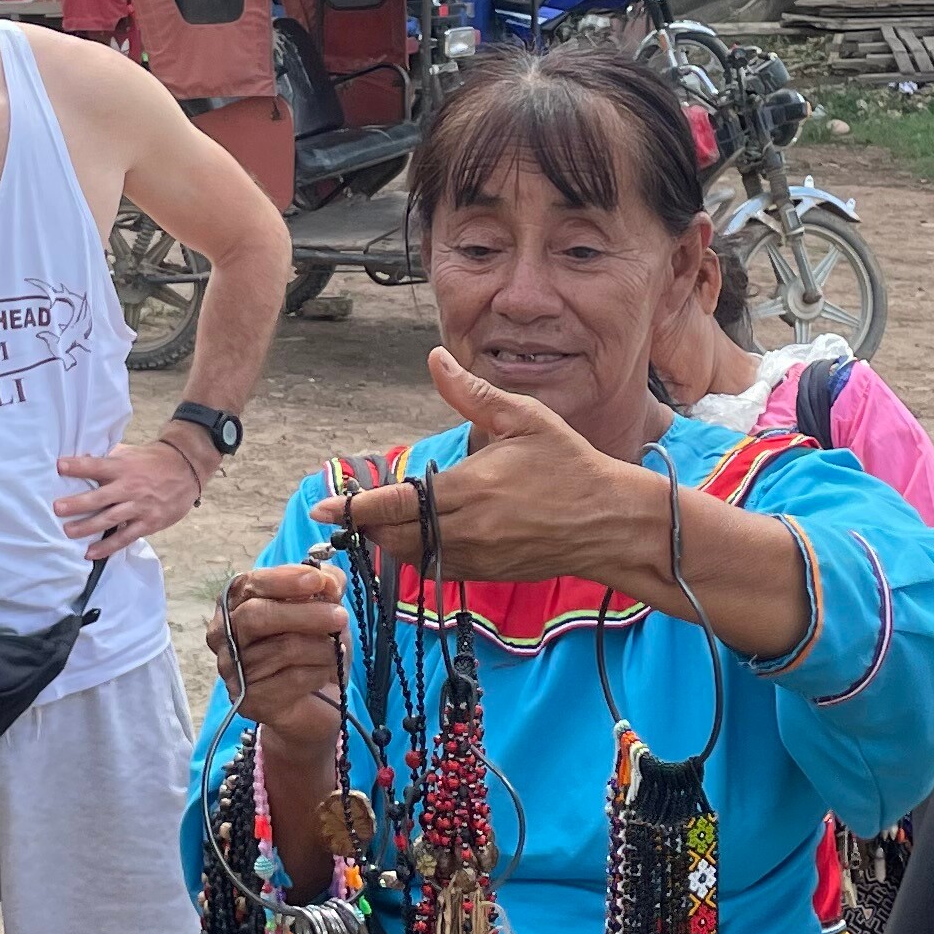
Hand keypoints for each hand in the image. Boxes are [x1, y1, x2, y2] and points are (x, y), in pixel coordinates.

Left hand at [54, 438, 200, 557]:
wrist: (187, 469)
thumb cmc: (153, 461)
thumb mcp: (131, 454)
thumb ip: (109, 458)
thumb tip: (83, 459)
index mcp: (123, 467)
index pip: (97, 466)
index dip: (78, 466)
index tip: (59, 466)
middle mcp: (130, 487)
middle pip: (100, 497)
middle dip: (78, 503)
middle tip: (58, 509)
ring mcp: (139, 507)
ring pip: (110, 519)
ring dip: (87, 527)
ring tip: (68, 532)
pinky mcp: (148, 523)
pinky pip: (125, 537)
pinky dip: (108, 547)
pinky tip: (91, 553)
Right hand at [209, 559, 348, 777]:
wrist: (316, 702)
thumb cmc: (313, 647)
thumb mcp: (324, 608)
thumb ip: (326, 586)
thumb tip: (328, 580)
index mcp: (236, 603)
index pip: (249, 584)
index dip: (284, 580)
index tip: (317, 580)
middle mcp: (224, 635)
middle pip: (256, 616)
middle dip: (303, 614)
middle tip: (340, 616)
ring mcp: (233, 670)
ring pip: (280, 650)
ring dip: (320, 648)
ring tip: (337, 649)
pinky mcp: (248, 700)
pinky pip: (289, 680)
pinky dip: (317, 673)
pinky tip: (324, 673)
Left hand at [321, 348, 651, 587]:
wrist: (610, 522)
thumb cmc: (570, 464)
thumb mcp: (524, 418)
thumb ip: (472, 394)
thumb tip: (436, 360)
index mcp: (471, 488)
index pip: (395, 504)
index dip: (354, 508)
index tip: (323, 507)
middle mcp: (468, 529)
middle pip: (394, 537)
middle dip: (366, 526)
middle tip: (347, 511)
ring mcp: (478, 557)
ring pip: (412, 557)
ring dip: (390, 542)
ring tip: (378, 522)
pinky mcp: (488, 573)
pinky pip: (437, 569)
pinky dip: (418, 554)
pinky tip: (418, 535)